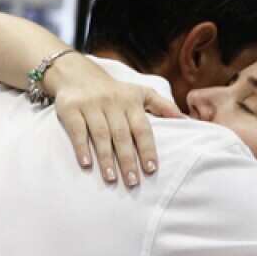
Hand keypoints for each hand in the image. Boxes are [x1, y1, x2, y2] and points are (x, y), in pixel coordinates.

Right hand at [46, 55, 182, 187]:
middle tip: (133, 182)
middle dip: (128, 160)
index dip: (147, 149)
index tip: (151, 169)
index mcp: (131, 102)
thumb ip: (163, 106)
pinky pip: (77, 130)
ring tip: (112, 179)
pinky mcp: (70, 108)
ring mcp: (91, 105)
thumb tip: (186, 120)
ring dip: (106, 158)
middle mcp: (112, 103)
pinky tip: (86, 164)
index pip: (142, 128)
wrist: (77, 73)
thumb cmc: (114, 90)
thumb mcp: (140, 92)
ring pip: (101, 135)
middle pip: (122, 135)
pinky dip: (81, 147)